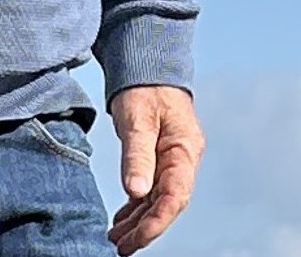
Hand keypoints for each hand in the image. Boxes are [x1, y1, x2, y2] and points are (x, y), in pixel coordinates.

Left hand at [107, 84, 203, 253]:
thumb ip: (138, 154)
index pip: (175, 196)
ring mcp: (172, 158)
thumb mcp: (138, 117)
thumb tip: (137, 192)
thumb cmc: (144, 85)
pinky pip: (151, 188)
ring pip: (158, 199)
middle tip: (118, 247)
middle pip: (167, 203)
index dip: (156, 223)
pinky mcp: (160, 156)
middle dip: (145, 229)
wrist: (149, 62)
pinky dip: (137, 206)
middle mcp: (182, 158)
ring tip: (115, 239)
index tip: (134, 241)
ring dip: (139, 221)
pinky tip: (122, 219)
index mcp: (184, 149)